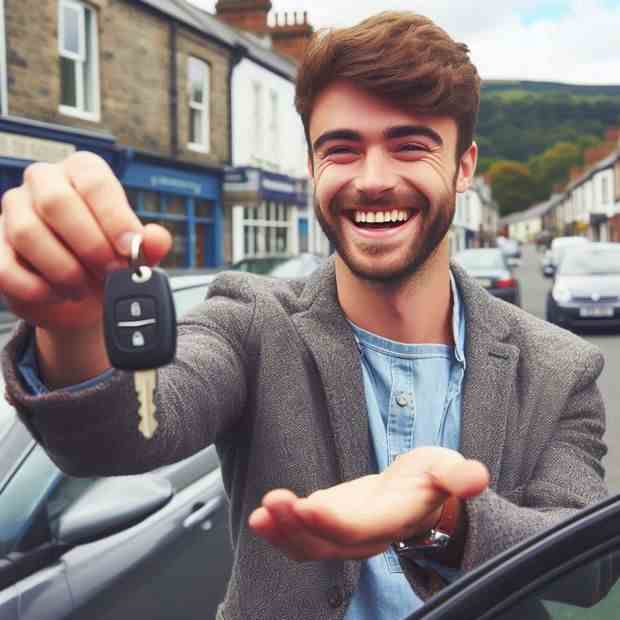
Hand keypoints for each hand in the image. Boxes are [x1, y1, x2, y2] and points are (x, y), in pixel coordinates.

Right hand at [0, 152, 170, 331]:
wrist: (81, 296)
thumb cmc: (108, 261)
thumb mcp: (135, 254)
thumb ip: (149, 244)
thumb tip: (156, 238)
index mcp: (82, 172)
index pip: (93, 180)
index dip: (113, 216)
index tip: (128, 248)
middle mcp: (43, 183)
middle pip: (56, 202)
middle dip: (90, 245)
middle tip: (111, 272)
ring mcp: (13, 212)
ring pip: (28, 233)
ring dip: (65, 270)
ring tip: (85, 287)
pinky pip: (5, 267)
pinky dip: (38, 289)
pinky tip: (59, 294)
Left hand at [249, 447, 488, 561]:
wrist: (421, 494)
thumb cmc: (434, 478)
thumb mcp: (449, 468)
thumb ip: (457, 476)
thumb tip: (475, 477)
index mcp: (395, 519)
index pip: (363, 528)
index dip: (336, 522)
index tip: (307, 507)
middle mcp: (368, 534)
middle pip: (329, 543)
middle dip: (297, 528)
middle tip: (271, 504)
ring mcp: (347, 532)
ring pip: (311, 545)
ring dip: (283, 532)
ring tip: (260, 514)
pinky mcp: (332, 522)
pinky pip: (303, 535)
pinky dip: (281, 529)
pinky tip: (261, 515)